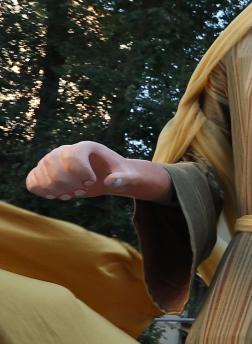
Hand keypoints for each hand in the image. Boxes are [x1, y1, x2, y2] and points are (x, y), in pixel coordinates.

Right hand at [26, 140, 172, 202]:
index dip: (81, 174)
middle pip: (56, 170)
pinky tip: (54, 195)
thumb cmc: (119, 175)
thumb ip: (123, 179)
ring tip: (70, 194)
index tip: (91, 182)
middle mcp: (64, 150)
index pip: (72, 157)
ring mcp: (51, 161)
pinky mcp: (44, 172)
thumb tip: (111, 181)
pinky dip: (41, 191)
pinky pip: (31, 181)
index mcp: (85, 147)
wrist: (107, 176)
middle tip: (81, 191)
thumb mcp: (127, 177)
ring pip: (42, 177)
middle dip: (69, 186)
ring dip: (57, 191)